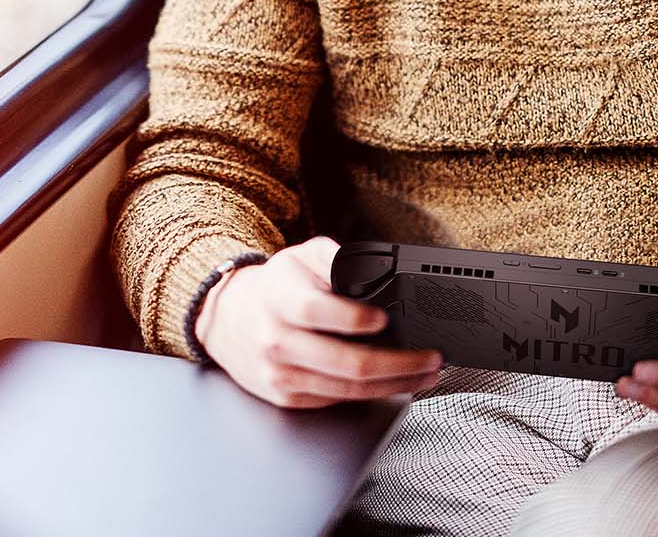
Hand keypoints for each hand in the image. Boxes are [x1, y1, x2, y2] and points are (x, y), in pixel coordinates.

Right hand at [194, 236, 443, 408]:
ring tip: (425, 375)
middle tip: (430, 357)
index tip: (386, 318)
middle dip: (400, 363)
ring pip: (350, 389)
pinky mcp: (287, 397)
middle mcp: (278, 340)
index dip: (357, 318)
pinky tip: (393, 383)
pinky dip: (372, 394)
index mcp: (280, 299)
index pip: (318, 311)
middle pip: (348, 362)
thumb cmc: (275, 287)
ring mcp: (281, 374)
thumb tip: (377, 277)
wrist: (226, 321)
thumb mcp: (300, 257)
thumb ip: (337, 260)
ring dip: (396, 385)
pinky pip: (338, 400)